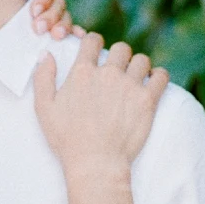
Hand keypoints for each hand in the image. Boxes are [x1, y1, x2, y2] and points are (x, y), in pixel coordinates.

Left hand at [7, 0, 76, 38]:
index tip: (34, 11)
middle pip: (59, 4)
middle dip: (52, 17)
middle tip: (39, 29)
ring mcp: (47, 12)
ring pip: (63, 18)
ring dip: (62, 27)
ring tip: (55, 38)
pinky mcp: (45, 28)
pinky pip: (61, 30)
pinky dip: (72, 34)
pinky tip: (77, 38)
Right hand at [33, 32, 167, 181]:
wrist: (96, 163)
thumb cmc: (67, 139)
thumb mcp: (44, 108)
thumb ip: (43, 78)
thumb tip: (45, 54)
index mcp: (82, 72)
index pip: (92, 40)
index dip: (94, 42)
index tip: (97, 51)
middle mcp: (108, 74)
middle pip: (121, 48)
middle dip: (120, 56)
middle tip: (118, 71)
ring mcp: (130, 86)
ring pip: (142, 60)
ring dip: (139, 67)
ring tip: (136, 79)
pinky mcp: (148, 100)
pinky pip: (161, 76)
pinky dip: (159, 77)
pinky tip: (153, 84)